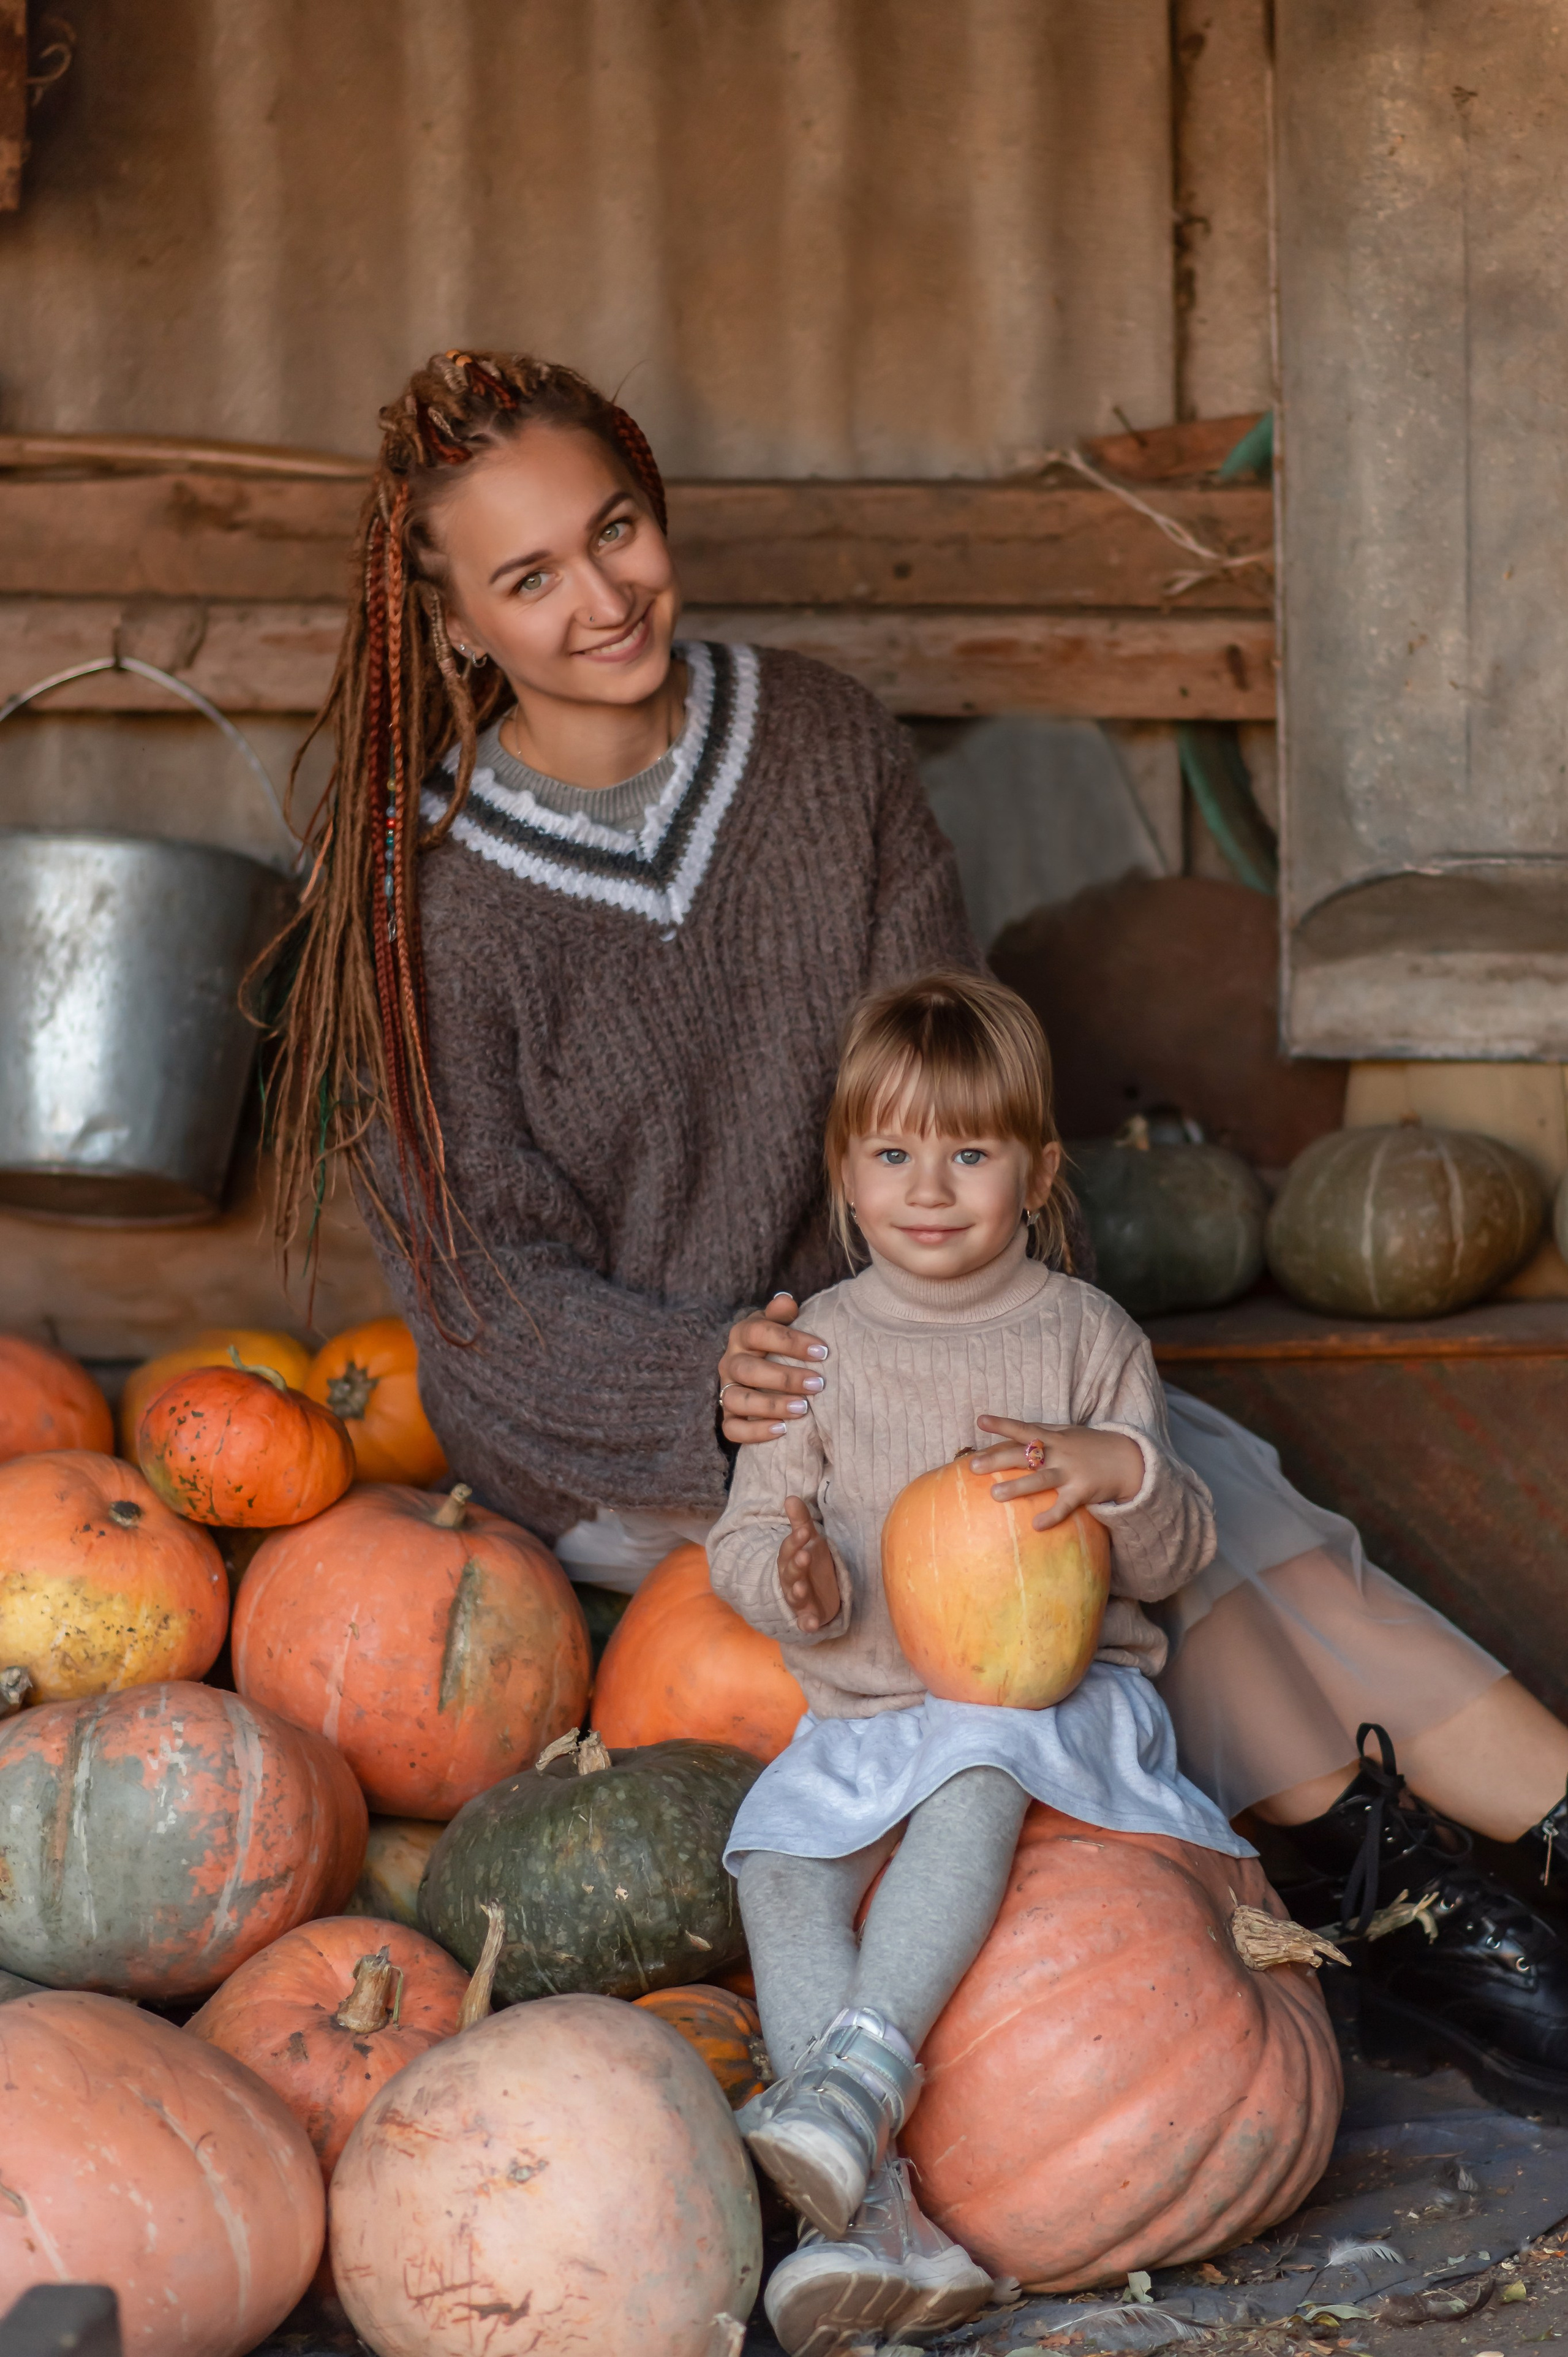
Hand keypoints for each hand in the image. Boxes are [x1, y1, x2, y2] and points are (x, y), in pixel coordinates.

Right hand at [719, 1293, 828, 1444]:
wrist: (756, 1367)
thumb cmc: (775, 1344)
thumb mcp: (778, 1324)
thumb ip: (782, 1313)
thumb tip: (786, 1300)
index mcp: (742, 1335)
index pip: (759, 1333)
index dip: (790, 1341)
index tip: (822, 1351)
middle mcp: (730, 1363)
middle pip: (748, 1370)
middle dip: (785, 1378)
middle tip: (819, 1384)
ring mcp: (726, 1391)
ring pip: (737, 1400)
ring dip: (771, 1406)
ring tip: (804, 1409)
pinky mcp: (728, 1417)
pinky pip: (732, 1428)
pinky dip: (755, 1432)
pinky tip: (782, 1430)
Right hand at [777, 1495, 840, 1633]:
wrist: (812, 1592)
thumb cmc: (809, 1563)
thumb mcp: (808, 1541)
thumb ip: (801, 1521)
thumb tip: (791, 1497)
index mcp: (790, 1559)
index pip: (790, 1548)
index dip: (796, 1540)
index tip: (806, 1530)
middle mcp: (790, 1579)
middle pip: (790, 1571)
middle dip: (796, 1564)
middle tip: (805, 1555)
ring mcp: (798, 1598)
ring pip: (795, 1595)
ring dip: (797, 1592)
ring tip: (800, 1588)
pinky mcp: (808, 1614)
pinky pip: (805, 1621)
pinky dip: (807, 1624)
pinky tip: (812, 1626)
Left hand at [968, 1417, 1144, 1530]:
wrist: (1130, 1459)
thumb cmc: (1092, 1446)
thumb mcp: (1069, 1432)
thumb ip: (1044, 1431)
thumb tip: (1014, 1430)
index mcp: (1054, 1437)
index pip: (1024, 1429)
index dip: (1002, 1425)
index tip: (980, 1421)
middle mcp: (1060, 1453)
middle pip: (1024, 1455)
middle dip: (997, 1459)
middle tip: (973, 1467)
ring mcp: (1071, 1472)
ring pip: (1040, 1479)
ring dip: (1017, 1487)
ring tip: (994, 1495)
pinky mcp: (1083, 1492)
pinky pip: (1065, 1506)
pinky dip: (1051, 1515)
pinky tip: (1036, 1526)